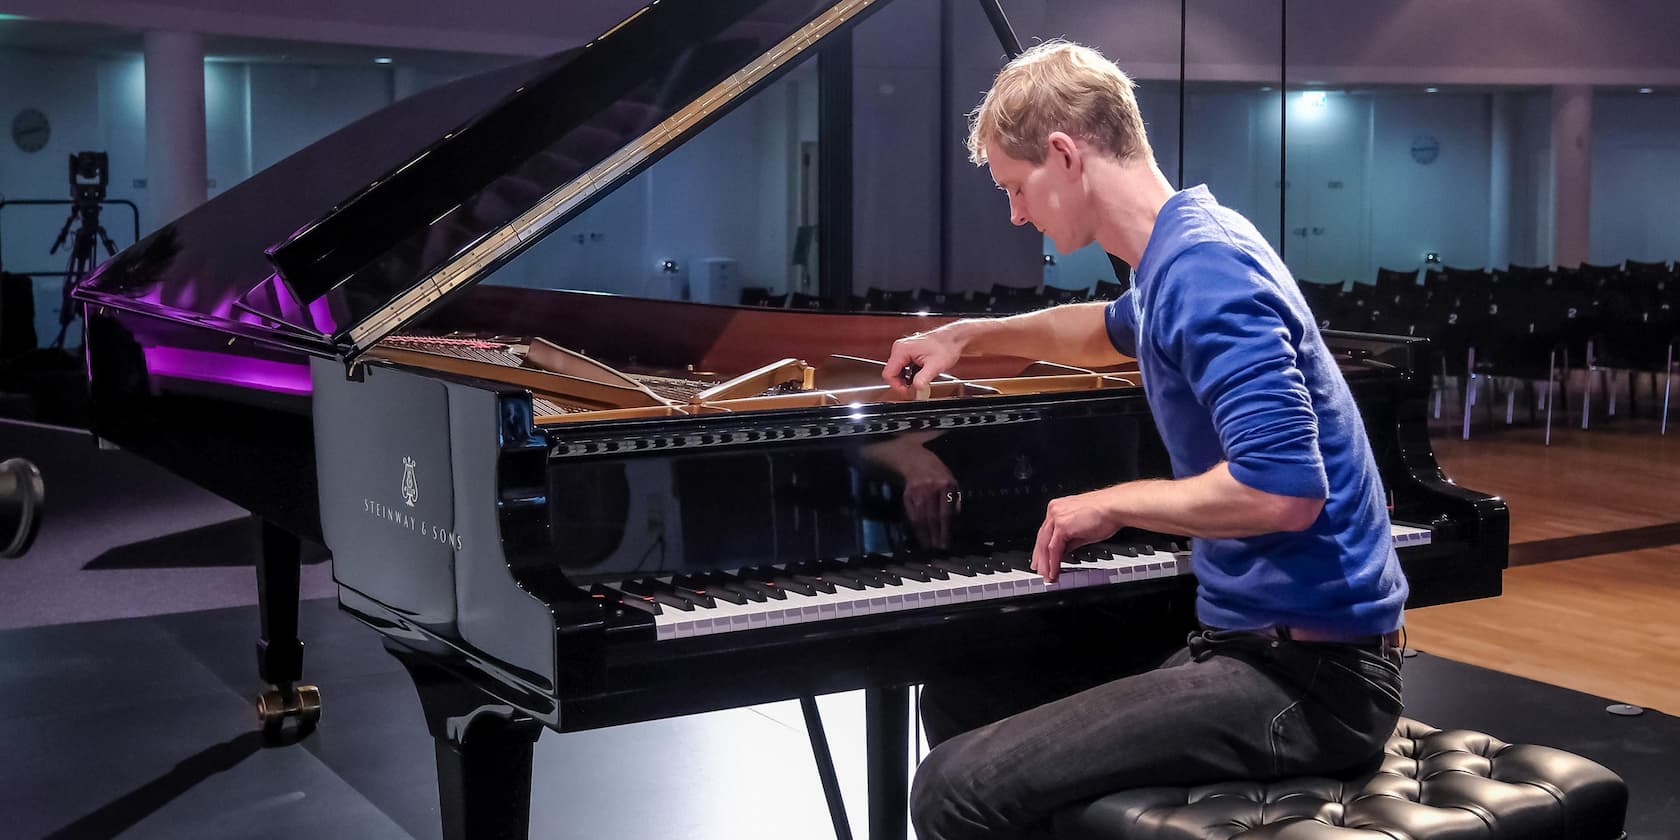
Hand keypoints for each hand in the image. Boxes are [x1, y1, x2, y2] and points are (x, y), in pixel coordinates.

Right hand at [858, 433, 958, 549]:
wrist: (915, 460)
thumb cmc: (938, 473)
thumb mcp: (953, 482)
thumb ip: (955, 500)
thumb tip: (954, 519)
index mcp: (945, 486)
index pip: (945, 513)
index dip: (945, 531)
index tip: (946, 544)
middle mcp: (930, 490)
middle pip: (932, 518)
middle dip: (935, 537)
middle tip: (937, 551)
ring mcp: (917, 494)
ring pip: (920, 519)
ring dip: (924, 536)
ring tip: (929, 548)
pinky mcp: (907, 497)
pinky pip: (911, 516)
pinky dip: (915, 528)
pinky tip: (920, 537)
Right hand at [882, 328, 964, 397]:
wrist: (952, 339)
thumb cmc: (945, 347)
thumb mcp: (935, 366)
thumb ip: (923, 379)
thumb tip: (916, 389)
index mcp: (902, 350)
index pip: (889, 374)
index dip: (897, 386)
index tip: (908, 392)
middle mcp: (900, 348)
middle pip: (892, 373)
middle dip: (902, 384)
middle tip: (915, 389)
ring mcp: (903, 349)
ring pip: (897, 371)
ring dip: (906, 380)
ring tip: (919, 382)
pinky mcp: (908, 352)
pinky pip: (903, 367)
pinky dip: (909, 374)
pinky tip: (920, 375)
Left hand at [1031, 487, 1123, 582]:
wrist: (1115, 507)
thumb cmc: (1105, 514)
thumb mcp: (1082, 529)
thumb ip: (1069, 541)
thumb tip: (1063, 552)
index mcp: (1058, 508)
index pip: (1045, 532)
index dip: (1041, 548)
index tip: (1041, 559)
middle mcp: (1054, 511)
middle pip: (1041, 539)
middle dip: (1039, 558)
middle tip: (1039, 571)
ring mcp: (1057, 517)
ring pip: (1045, 545)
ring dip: (1045, 564)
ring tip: (1046, 577)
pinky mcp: (1062, 525)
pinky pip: (1054, 548)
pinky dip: (1053, 563)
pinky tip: (1054, 572)